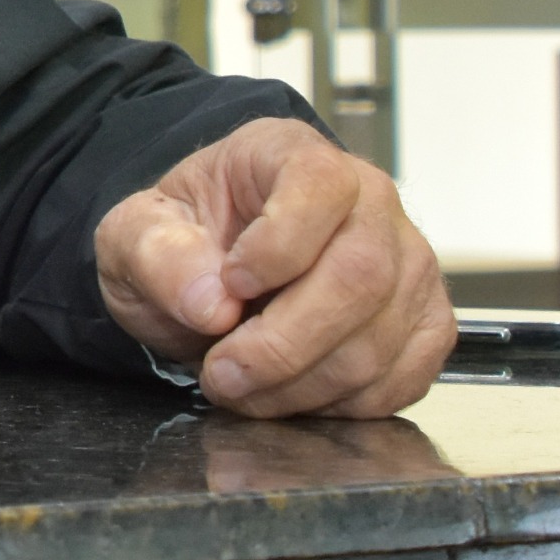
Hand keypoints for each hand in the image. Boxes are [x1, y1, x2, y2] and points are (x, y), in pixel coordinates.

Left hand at [95, 118, 454, 418]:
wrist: (213, 273)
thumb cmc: (184, 240)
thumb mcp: (136, 235)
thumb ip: (158, 256)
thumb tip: (211, 303)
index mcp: (293, 154)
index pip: (319, 185)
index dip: (279, 246)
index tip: (231, 285)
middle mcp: (369, 200)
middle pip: (360, 276)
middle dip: (284, 345)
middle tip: (223, 373)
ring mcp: (408, 262)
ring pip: (379, 340)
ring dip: (301, 385)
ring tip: (242, 388)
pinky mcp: (424, 322)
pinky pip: (402, 378)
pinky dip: (340, 404)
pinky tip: (291, 393)